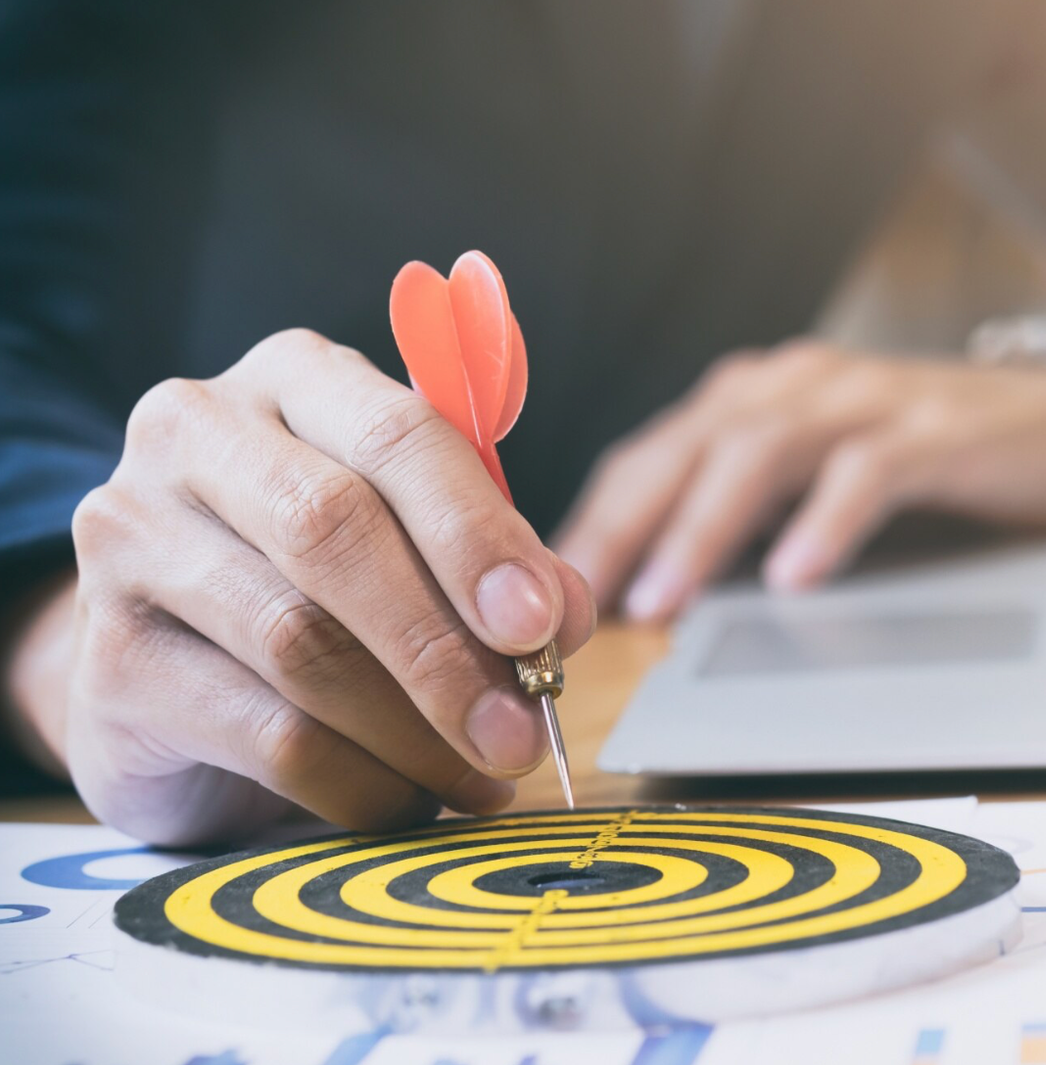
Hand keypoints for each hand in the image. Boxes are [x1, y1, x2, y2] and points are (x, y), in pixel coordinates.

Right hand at [18, 329, 593, 844]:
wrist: (167, 663)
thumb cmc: (320, 582)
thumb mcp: (417, 546)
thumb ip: (496, 565)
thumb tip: (565, 617)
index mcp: (293, 379)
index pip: (396, 433)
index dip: (475, 533)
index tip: (539, 623)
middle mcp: (195, 434)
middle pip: (333, 532)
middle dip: (445, 644)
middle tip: (520, 728)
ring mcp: (131, 541)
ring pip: (300, 643)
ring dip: (415, 729)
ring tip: (482, 774)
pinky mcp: (109, 661)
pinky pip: (265, 734)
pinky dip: (359, 781)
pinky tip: (408, 800)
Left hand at [556, 340, 1045, 619]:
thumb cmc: (918, 457)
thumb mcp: (811, 480)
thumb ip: (740, 515)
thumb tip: (649, 590)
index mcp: (755, 400)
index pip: (651, 455)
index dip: (595, 521)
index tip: (546, 591)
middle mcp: (797, 386)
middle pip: (688, 446)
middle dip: (625, 524)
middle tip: (579, 599)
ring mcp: (866, 401)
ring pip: (762, 452)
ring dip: (703, 528)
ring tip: (665, 599)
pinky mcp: (934, 430)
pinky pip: (867, 471)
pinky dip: (825, 522)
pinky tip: (794, 576)